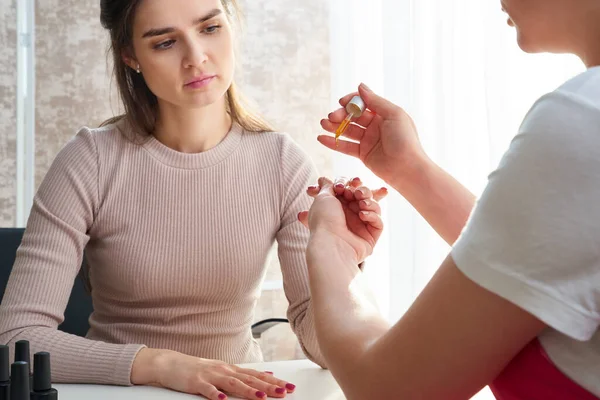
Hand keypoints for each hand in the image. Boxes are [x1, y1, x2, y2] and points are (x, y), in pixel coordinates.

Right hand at [131, 348, 294, 398]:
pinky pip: (207, 390)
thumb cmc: (196, 369)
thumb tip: (267, 375)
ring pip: (233, 383)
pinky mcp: (196, 382)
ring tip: (261, 398)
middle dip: (268, 387)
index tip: (288, 387)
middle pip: (249, 379)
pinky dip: (216, 395)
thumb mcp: (223, 370)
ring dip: (248, 391)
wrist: (170, 363)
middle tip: (284, 392)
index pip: (257, 375)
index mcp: (231, 369)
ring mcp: (210, 375)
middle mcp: (224, 370)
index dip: (274, 381)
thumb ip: (244, 374)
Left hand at [298, 177, 385, 263]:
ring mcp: (360, 226)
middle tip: (355, 193)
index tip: (341, 186)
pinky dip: (372, 215)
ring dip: (369, 201)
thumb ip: (327, 186)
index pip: (350, 189)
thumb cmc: (323, 221)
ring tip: (361, 204)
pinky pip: (378, 222)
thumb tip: (323, 178)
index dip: (348, 184)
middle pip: (364, 195)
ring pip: (374, 206)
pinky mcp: (370, 236)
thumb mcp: (322, 198)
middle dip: (362, 190)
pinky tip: (363, 215)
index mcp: (337, 206)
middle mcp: (349, 216)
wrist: (330, 244)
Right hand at [319, 83, 429, 187]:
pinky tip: (321, 138)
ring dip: (333, 126)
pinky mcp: (363, 154)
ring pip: (347, 130)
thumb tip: (360, 86)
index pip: (363, 103)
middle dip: (340, 115)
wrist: (407, 169)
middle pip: (353, 116)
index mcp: (384, 114)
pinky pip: (345, 146)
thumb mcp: (393, 115)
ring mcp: (368, 140)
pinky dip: (333, 142)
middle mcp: (376, 125)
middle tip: (330, 117)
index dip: (351, 101)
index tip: (341, 102)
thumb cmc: (405, 140)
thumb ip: (375, 101)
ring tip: (322, 124)